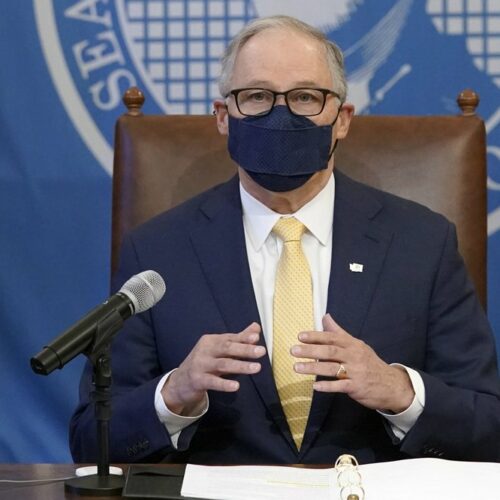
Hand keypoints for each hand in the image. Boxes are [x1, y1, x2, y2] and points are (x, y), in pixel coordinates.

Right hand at [161, 322, 265, 415]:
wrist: (180, 382)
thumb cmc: (204, 363)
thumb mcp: (219, 350)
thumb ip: (238, 339)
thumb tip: (256, 328)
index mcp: (211, 340)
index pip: (230, 338)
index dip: (243, 338)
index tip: (256, 338)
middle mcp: (204, 350)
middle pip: (227, 348)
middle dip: (245, 349)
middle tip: (261, 351)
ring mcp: (200, 365)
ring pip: (222, 364)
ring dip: (240, 366)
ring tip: (256, 368)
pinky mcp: (197, 380)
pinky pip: (212, 382)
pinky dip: (224, 384)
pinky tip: (236, 386)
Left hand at [292, 314, 413, 412]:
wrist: (392, 384)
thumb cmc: (369, 363)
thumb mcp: (356, 345)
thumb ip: (338, 332)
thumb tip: (325, 316)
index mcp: (352, 344)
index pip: (332, 337)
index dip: (316, 336)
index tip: (300, 336)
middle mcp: (354, 356)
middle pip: (330, 351)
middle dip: (311, 350)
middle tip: (294, 350)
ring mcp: (356, 372)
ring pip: (332, 368)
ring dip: (313, 367)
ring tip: (297, 367)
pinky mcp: (357, 387)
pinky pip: (340, 386)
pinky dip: (327, 386)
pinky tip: (315, 386)